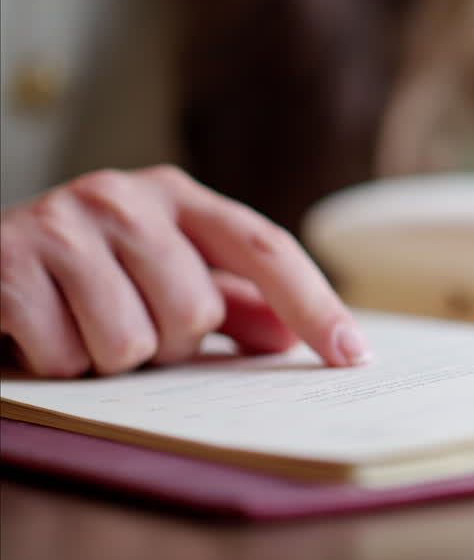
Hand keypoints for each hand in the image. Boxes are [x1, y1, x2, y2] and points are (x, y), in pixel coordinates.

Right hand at [0, 166, 369, 376]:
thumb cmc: (84, 271)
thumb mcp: (161, 272)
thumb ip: (229, 301)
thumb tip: (291, 336)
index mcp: (176, 195)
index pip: (265, 247)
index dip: (314, 304)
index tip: (353, 355)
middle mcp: (124, 196)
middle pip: (194, 311)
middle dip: (167, 343)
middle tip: (128, 323)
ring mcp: (62, 224)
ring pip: (131, 343)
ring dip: (109, 358)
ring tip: (81, 325)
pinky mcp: (6, 263)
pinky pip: (66, 358)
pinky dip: (56, 364)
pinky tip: (39, 329)